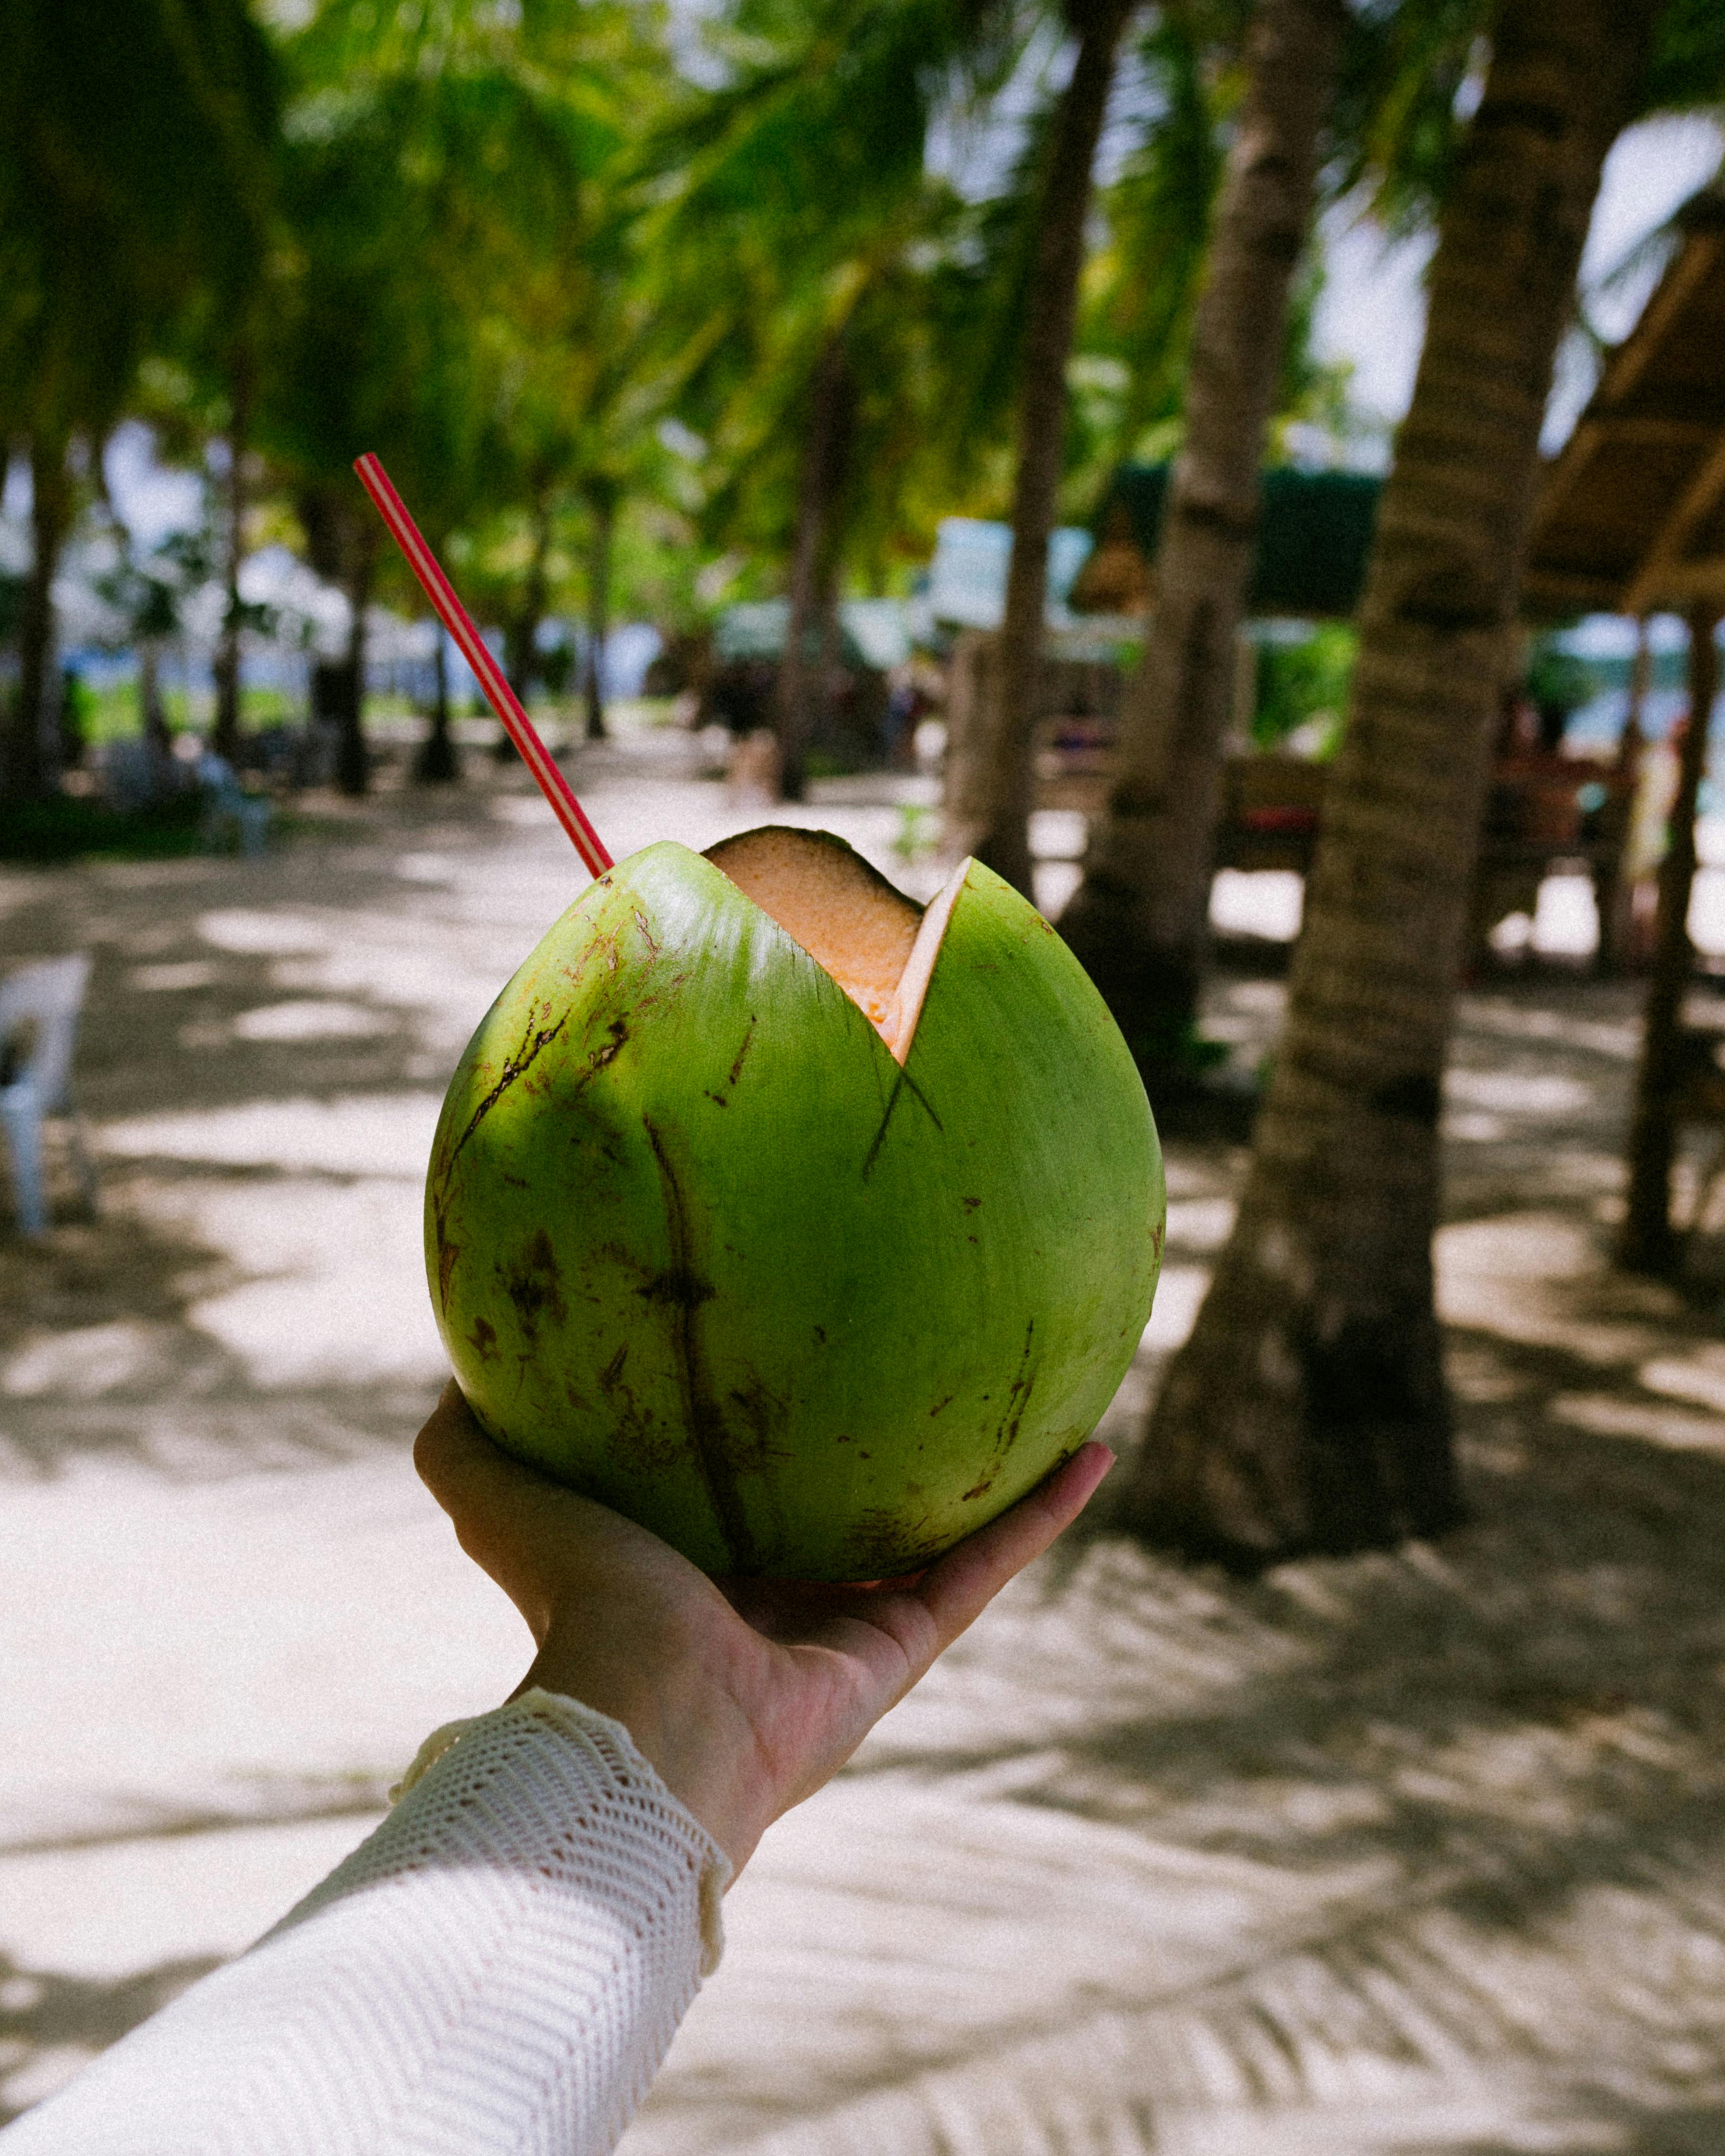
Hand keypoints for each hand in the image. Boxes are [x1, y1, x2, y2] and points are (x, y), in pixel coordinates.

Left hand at [414, 1382, 1111, 1872]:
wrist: (643, 1719)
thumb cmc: (573, 1608)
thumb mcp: (503, 1498)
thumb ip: (467, 1446)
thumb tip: (443, 1376)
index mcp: (694, 1573)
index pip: (742, 1498)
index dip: (767, 1443)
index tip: (798, 1374)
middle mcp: (775, 1603)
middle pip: (845, 1522)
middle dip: (885, 1466)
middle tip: (932, 1378)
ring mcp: (847, 1632)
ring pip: (935, 1544)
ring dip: (991, 1483)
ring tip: (1042, 1405)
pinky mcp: (904, 1649)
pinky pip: (985, 1565)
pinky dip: (1040, 1513)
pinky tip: (1092, 1446)